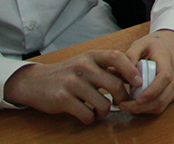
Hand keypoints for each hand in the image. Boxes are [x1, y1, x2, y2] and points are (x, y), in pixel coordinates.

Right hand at [3, 49, 138, 123]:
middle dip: (122, 98)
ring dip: (105, 111)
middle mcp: (82, 67)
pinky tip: (86, 115)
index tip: (138, 82)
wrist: (35, 82)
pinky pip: (87, 114)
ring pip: (102, 103)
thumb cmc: (67, 73)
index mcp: (91, 56)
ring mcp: (72, 83)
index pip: (117, 57)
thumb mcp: (86, 64)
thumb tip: (133, 76)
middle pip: (114, 85)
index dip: (131, 70)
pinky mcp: (62, 99)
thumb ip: (106, 68)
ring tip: (99, 110)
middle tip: (120, 103)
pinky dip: (90, 118)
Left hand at [118, 30, 173, 115]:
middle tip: (123, 106)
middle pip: (163, 97)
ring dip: (144, 109)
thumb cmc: (156, 44)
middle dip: (142, 106)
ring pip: (163, 104)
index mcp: (168, 59)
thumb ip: (130, 55)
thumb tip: (121, 74)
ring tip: (127, 105)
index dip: (152, 91)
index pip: (165, 78)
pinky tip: (137, 103)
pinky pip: (164, 104)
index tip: (137, 100)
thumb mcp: (140, 43)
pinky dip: (150, 107)